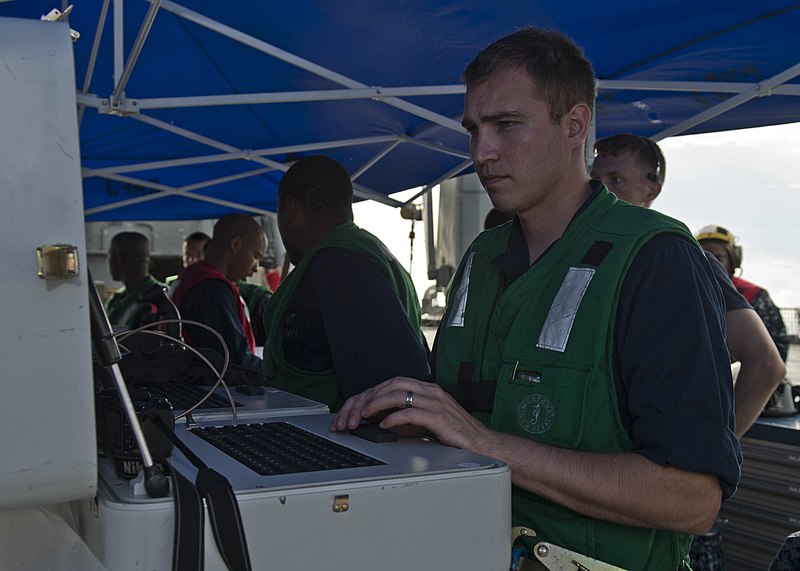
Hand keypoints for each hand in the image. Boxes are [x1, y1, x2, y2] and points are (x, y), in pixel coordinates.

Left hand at [330, 376, 487, 451]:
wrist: (482, 443)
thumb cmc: (455, 434)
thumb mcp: (425, 422)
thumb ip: (405, 418)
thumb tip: (380, 421)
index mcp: (427, 389)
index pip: (393, 383)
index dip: (372, 393)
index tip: (357, 407)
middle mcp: (430, 391)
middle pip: (392, 384)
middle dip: (370, 397)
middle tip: (355, 412)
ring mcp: (435, 402)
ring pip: (398, 394)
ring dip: (376, 405)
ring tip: (364, 416)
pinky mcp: (439, 417)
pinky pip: (411, 412)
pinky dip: (394, 417)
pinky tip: (384, 425)